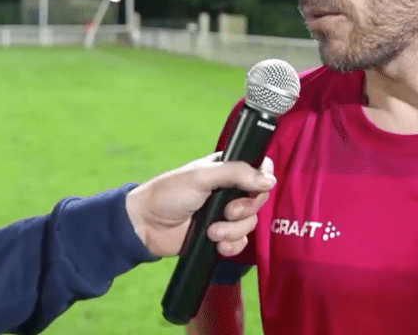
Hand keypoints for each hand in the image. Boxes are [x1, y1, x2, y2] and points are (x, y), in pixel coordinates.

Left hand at [125, 153, 275, 257]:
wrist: (146, 227)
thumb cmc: (170, 193)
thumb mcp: (202, 177)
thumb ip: (236, 173)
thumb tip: (271, 180)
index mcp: (227, 170)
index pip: (260, 170)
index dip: (262, 180)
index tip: (254, 189)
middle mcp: (230, 191)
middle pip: (258, 200)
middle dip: (244, 210)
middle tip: (226, 212)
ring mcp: (226, 215)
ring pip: (250, 224)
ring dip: (233, 231)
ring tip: (212, 232)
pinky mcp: (221, 237)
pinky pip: (241, 243)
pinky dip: (231, 246)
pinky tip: (216, 245)